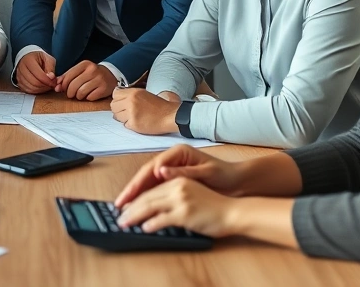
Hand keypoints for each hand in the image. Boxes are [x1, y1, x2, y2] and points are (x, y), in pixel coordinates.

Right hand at [15, 51, 55, 93]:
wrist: (29, 58)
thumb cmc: (39, 58)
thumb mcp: (47, 58)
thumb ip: (50, 67)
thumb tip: (51, 77)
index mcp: (28, 60)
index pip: (38, 74)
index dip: (48, 80)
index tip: (54, 82)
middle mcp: (21, 68)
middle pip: (34, 83)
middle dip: (45, 86)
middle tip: (52, 85)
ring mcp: (19, 76)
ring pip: (31, 88)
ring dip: (41, 89)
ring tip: (47, 85)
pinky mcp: (19, 83)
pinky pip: (28, 90)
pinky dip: (36, 91)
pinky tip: (41, 87)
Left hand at [55, 61, 117, 100]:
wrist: (111, 76)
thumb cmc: (92, 74)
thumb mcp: (80, 71)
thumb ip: (68, 76)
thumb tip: (56, 85)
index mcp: (85, 64)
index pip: (68, 76)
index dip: (63, 84)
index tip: (63, 88)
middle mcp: (92, 70)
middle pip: (73, 85)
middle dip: (69, 92)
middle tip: (71, 94)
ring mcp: (99, 79)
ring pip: (80, 92)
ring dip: (78, 96)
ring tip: (80, 95)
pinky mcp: (104, 89)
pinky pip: (89, 97)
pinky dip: (87, 98)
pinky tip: (89, 95)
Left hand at [110, 87, 179, 133]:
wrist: (170, 116)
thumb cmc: (160, 106)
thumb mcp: (144, 94)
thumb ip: (131, 94)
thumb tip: (117, 95)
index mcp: (134, 93)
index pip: (115, 94)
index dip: (118, 99)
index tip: (122, 102)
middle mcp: (131, 101)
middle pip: (113, 105)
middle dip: (118, 109)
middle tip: (126, 112)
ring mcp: (131, 113)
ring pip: (116, 116)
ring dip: (122, 117)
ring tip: (132, 117)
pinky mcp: (134, 124)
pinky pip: (124, 124)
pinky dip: (129, 124)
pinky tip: (137, 122)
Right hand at [114, 144, 242, 208]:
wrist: (238, 181)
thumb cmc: (224, 175)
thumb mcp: (205, 172)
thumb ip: (183, 172)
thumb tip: (161, 171)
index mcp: (178, 153)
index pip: (152, 167)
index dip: (138, 182)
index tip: (130, 194)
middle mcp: (172, 159)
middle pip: (147, 174)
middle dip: (133, 189)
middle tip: (120, 203)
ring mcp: (173, 168)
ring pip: (149, 181)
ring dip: (137, 194)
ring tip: (125, 206)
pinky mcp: (175, 178)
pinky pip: (157, 187)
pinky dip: (147, 196)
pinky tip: (139, 205)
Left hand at [116, 177, 237, 237]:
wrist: (233, 212)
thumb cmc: (214, 205)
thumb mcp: (191, 192)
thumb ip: (173, 196)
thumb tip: (153, 206)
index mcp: (178, 179)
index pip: (151, 188)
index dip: (135, 198)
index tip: (125, 206)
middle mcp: (177, 186)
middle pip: (147, 196)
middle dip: (130, 208)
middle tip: (120, 217)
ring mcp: (180, 199)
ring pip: (150, 206)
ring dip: (134, 216)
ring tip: (125, 223)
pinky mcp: (185, 212)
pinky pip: (162, 218)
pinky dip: (151, 224)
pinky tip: (144, 228)